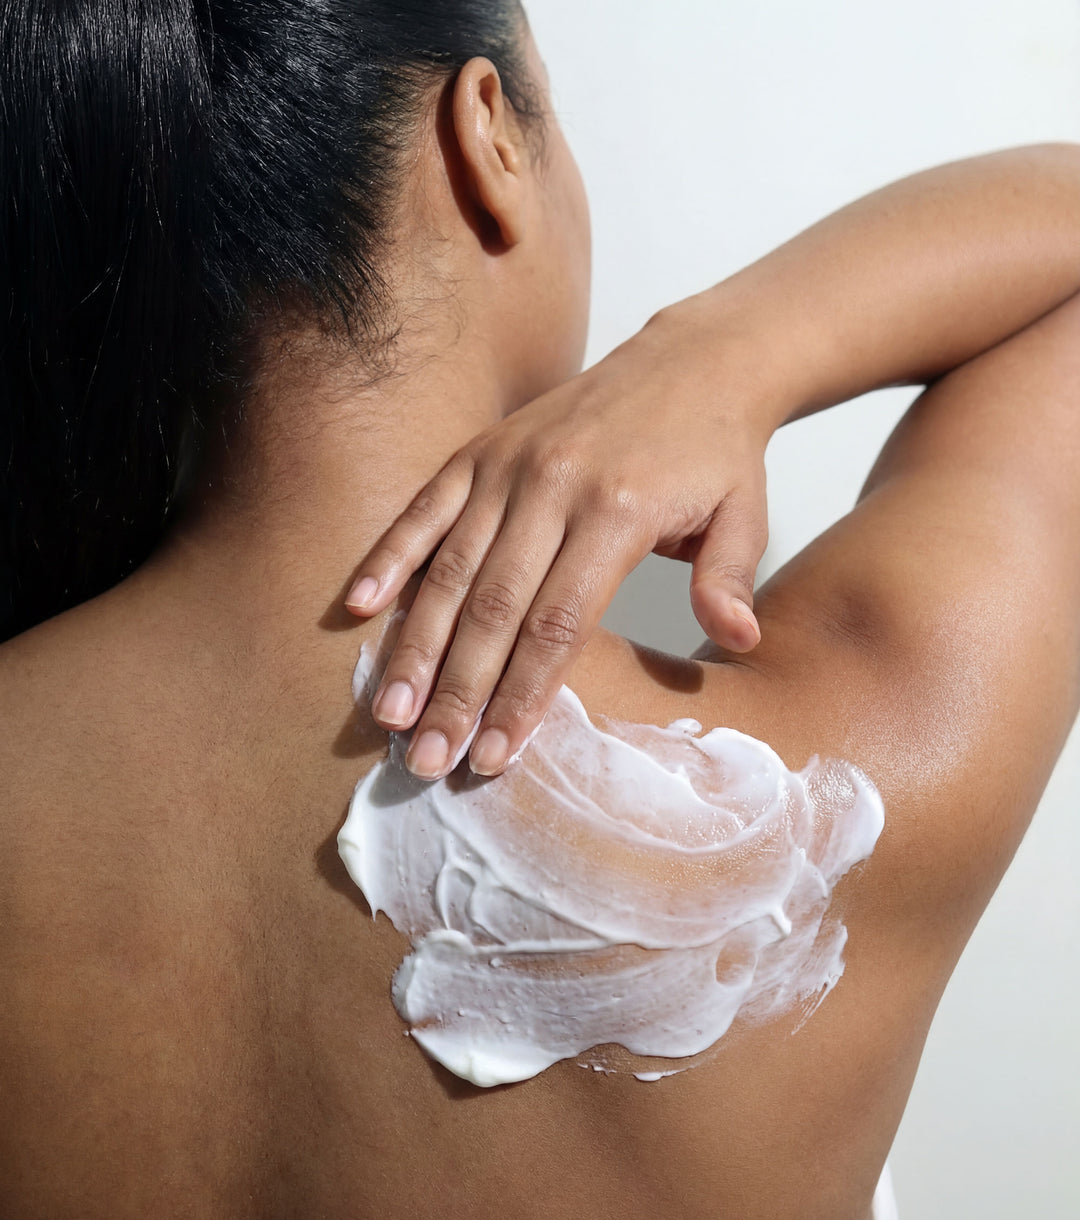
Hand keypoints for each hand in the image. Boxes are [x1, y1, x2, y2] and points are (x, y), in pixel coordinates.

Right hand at [344, 295, 772, 779]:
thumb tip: (739, 639)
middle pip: (493, 608)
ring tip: (388, 714)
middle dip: (457, 692)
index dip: (523, 695)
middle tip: (426, 759)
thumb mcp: (745, 515)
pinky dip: (389, 557)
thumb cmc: (716, 453)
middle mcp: (551, 486)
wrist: (692, 359)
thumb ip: (729, 579)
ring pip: (449, 569)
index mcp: (616, 511)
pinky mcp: (482, 450)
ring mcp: (508, 465)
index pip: (558, 624)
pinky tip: (358, 608)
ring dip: (415, 646)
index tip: (495, 757)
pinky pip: (424, 508)